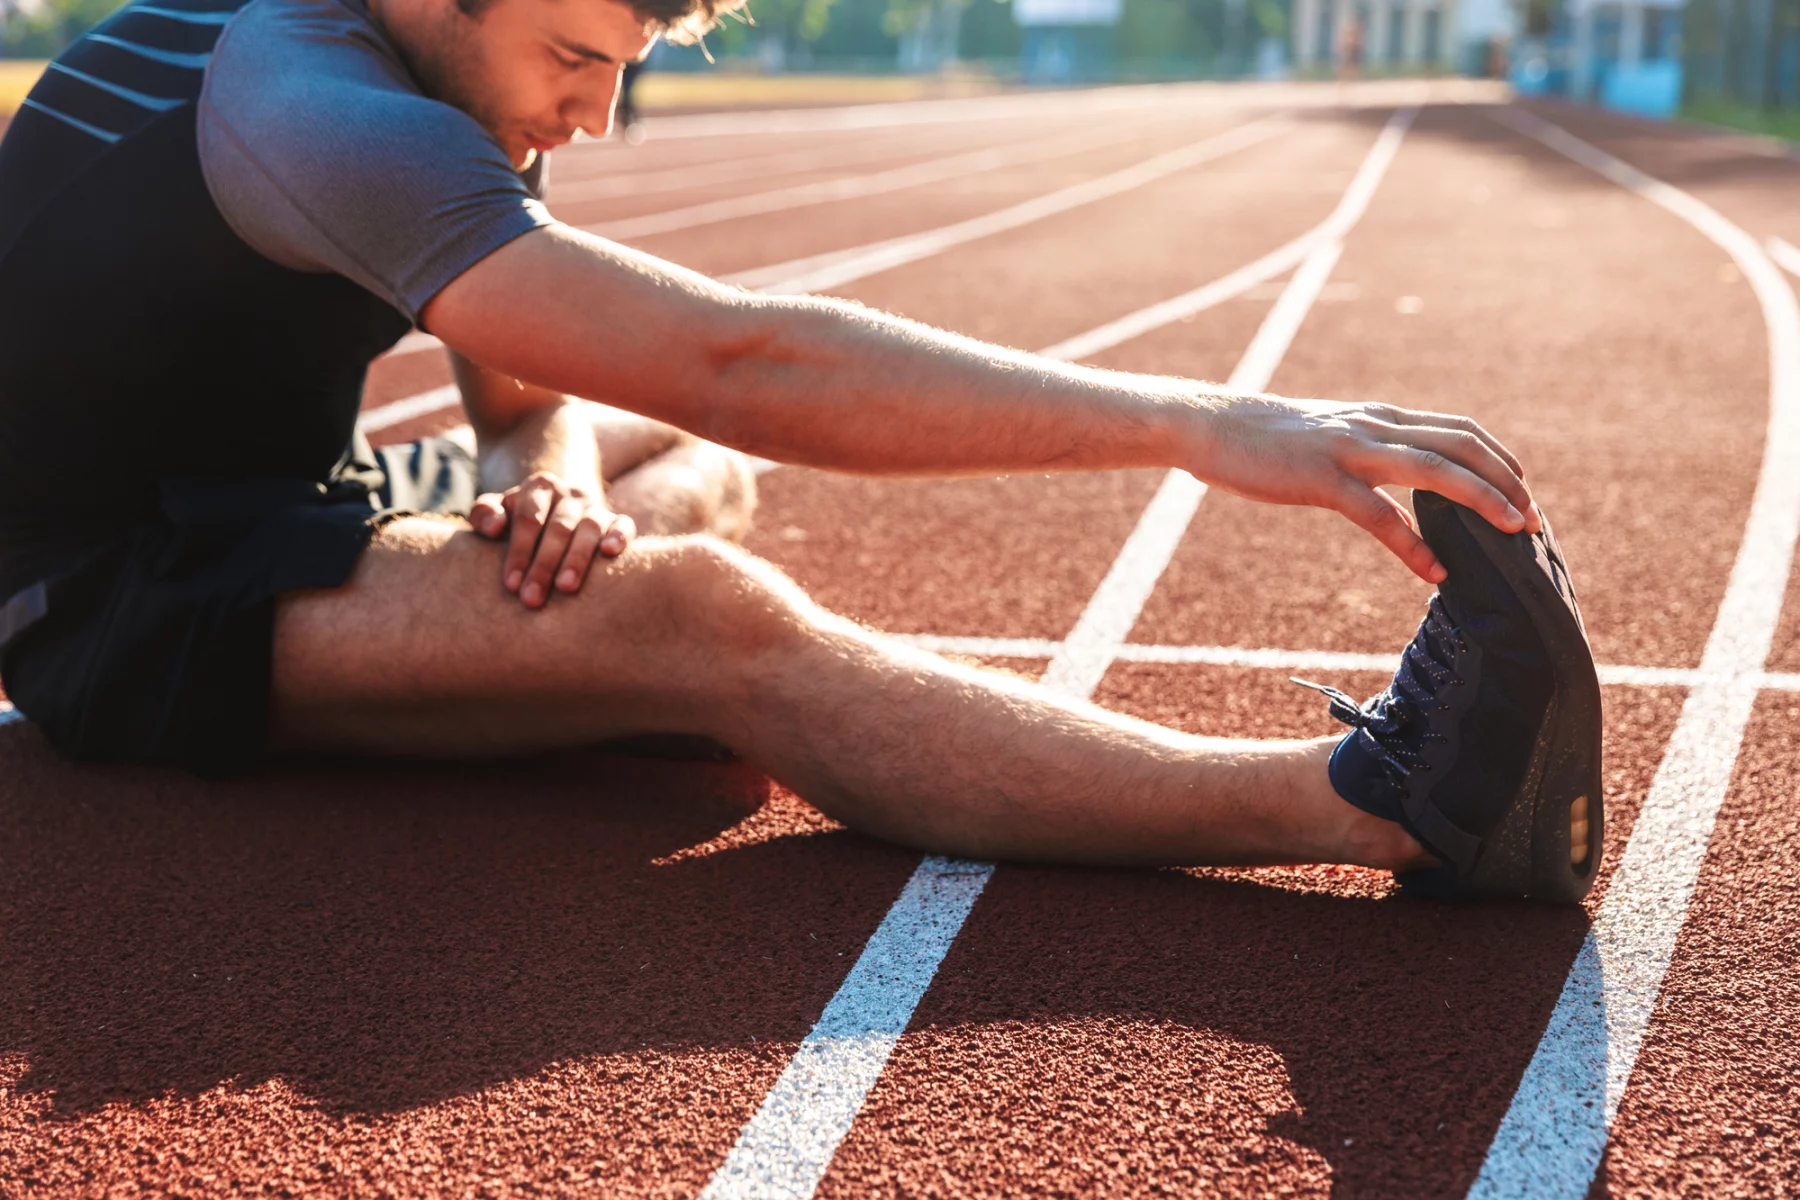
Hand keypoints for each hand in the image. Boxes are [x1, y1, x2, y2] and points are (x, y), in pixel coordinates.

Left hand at [469, 471, 634, 606]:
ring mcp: (596, 506)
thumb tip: (496, 528)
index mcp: (539, 487)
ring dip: (578, 558)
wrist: (555, 510)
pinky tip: (611, 553)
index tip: (512, 585)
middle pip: (559, 527)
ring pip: (590, 527)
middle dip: (544, 565)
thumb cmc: (519, 522)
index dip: (520, 552)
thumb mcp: (496, 510)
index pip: (528, 518)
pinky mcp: (618, 520)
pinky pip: (624, 524)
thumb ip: (484, 513)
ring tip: (566, 589)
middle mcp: (570, 493)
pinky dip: (620, 536)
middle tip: (532, 599)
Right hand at [1192, 396, 1540, 582]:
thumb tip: (1397, 491)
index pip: (1459, 430)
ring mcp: (1349, 451)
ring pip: (1434, 470)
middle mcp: (1374, 426)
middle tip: (1535, 521)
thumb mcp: (1327, 436)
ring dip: (1483, 500)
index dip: (1499, 459)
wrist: (1207, 424)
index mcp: (1378, 417)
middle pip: (1462, 445)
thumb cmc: (1263, 438)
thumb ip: (1366, 453)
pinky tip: (1435, 571)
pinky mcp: (1321, 480)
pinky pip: (1378, 514)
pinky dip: (1412, 544)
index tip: (1523, 493)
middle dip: (1507, 481)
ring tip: (1516, 532)